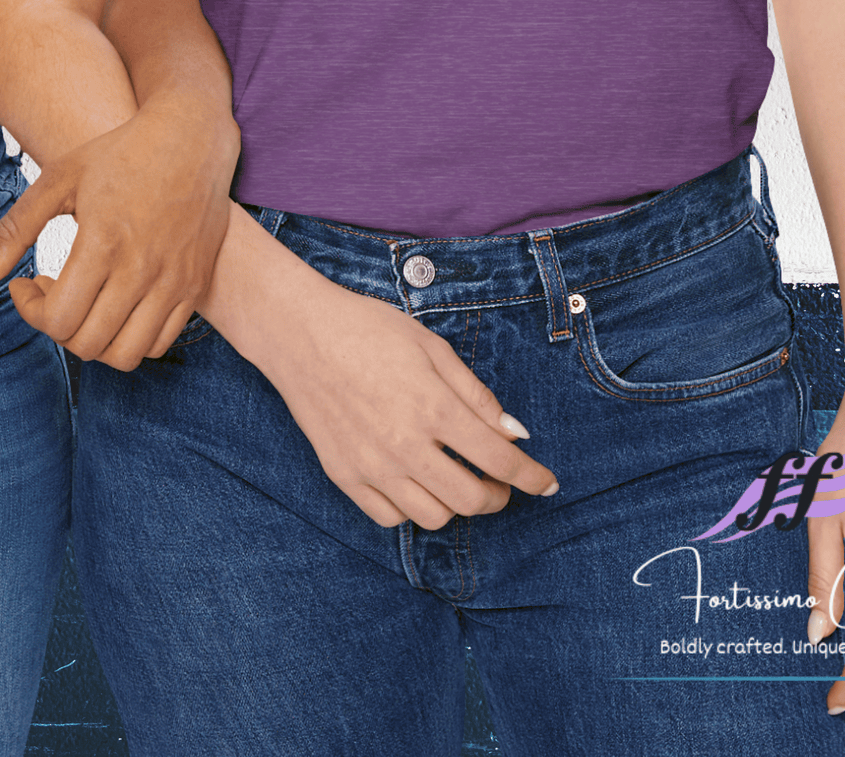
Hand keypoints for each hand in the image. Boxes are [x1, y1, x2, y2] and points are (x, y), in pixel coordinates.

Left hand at [0, 96, 238, 368]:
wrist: (191, 138)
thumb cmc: (119, 154)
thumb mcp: (59, 178)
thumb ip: (15, 230)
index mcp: (104, 242)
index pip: (58, 319)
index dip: (31, 310)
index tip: (25, 282)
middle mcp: (143, 269)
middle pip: (88, 344)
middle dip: (57, 326)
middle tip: (52, 291)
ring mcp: (175, 282)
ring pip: (126, 355)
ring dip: (94, 340)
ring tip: (84, 303)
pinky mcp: (195, 286)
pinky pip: (160, 344)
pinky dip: (131, 338)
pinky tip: (116, 303)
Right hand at [246, 253, 557, 528]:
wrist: (298, 332)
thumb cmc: (367, 328)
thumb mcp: (429, 346)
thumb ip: (474, 393)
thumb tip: (514, 433)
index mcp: (432, 406)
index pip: (499, 459)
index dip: (531, 477)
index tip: (546, 483)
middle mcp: (404, 444)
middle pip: (471, 499)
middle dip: (498, 495)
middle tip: (498, 481)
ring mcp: (371, 465)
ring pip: (433, 516)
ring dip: (456, 504)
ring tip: (455, 480)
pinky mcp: (343, 475)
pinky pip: (390, 516)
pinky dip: (411, 507)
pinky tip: (415, 482)